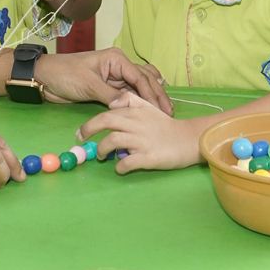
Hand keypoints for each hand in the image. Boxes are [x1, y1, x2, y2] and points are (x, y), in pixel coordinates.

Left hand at [35, 49, 170, 113]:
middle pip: (144, 81)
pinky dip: (140, 102)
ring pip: (140, 87)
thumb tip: (128, 106)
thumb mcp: (88, 84)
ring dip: (151, 98)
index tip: (162, 110)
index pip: (140, 77)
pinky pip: (130, 94)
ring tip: (164, 112)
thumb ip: (109, 94)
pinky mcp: (109, 88)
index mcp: (117, 59)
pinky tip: (150, 110)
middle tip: (169, 113)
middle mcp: (119, 66)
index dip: (153, 94)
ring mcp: (115, 77)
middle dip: (157, 96)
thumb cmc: (65, 74)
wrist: (45, 77)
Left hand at [77, 93, 198, 172]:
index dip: (91, 122)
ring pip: (112, 142)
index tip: (81, 132)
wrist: (189, 140)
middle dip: (89, 131)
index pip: (108, 113)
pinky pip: (126, 163)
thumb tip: (112, 103)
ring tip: (102, 156)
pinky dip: (119, 167)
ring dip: (102, 151)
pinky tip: (119, 168)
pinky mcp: (148, 157)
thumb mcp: (149, 107)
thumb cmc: (166, 125)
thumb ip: (131, 100)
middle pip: (106, 122)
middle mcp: (136, 124)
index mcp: (135, 112)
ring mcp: (141, 141)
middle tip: (81, 140)